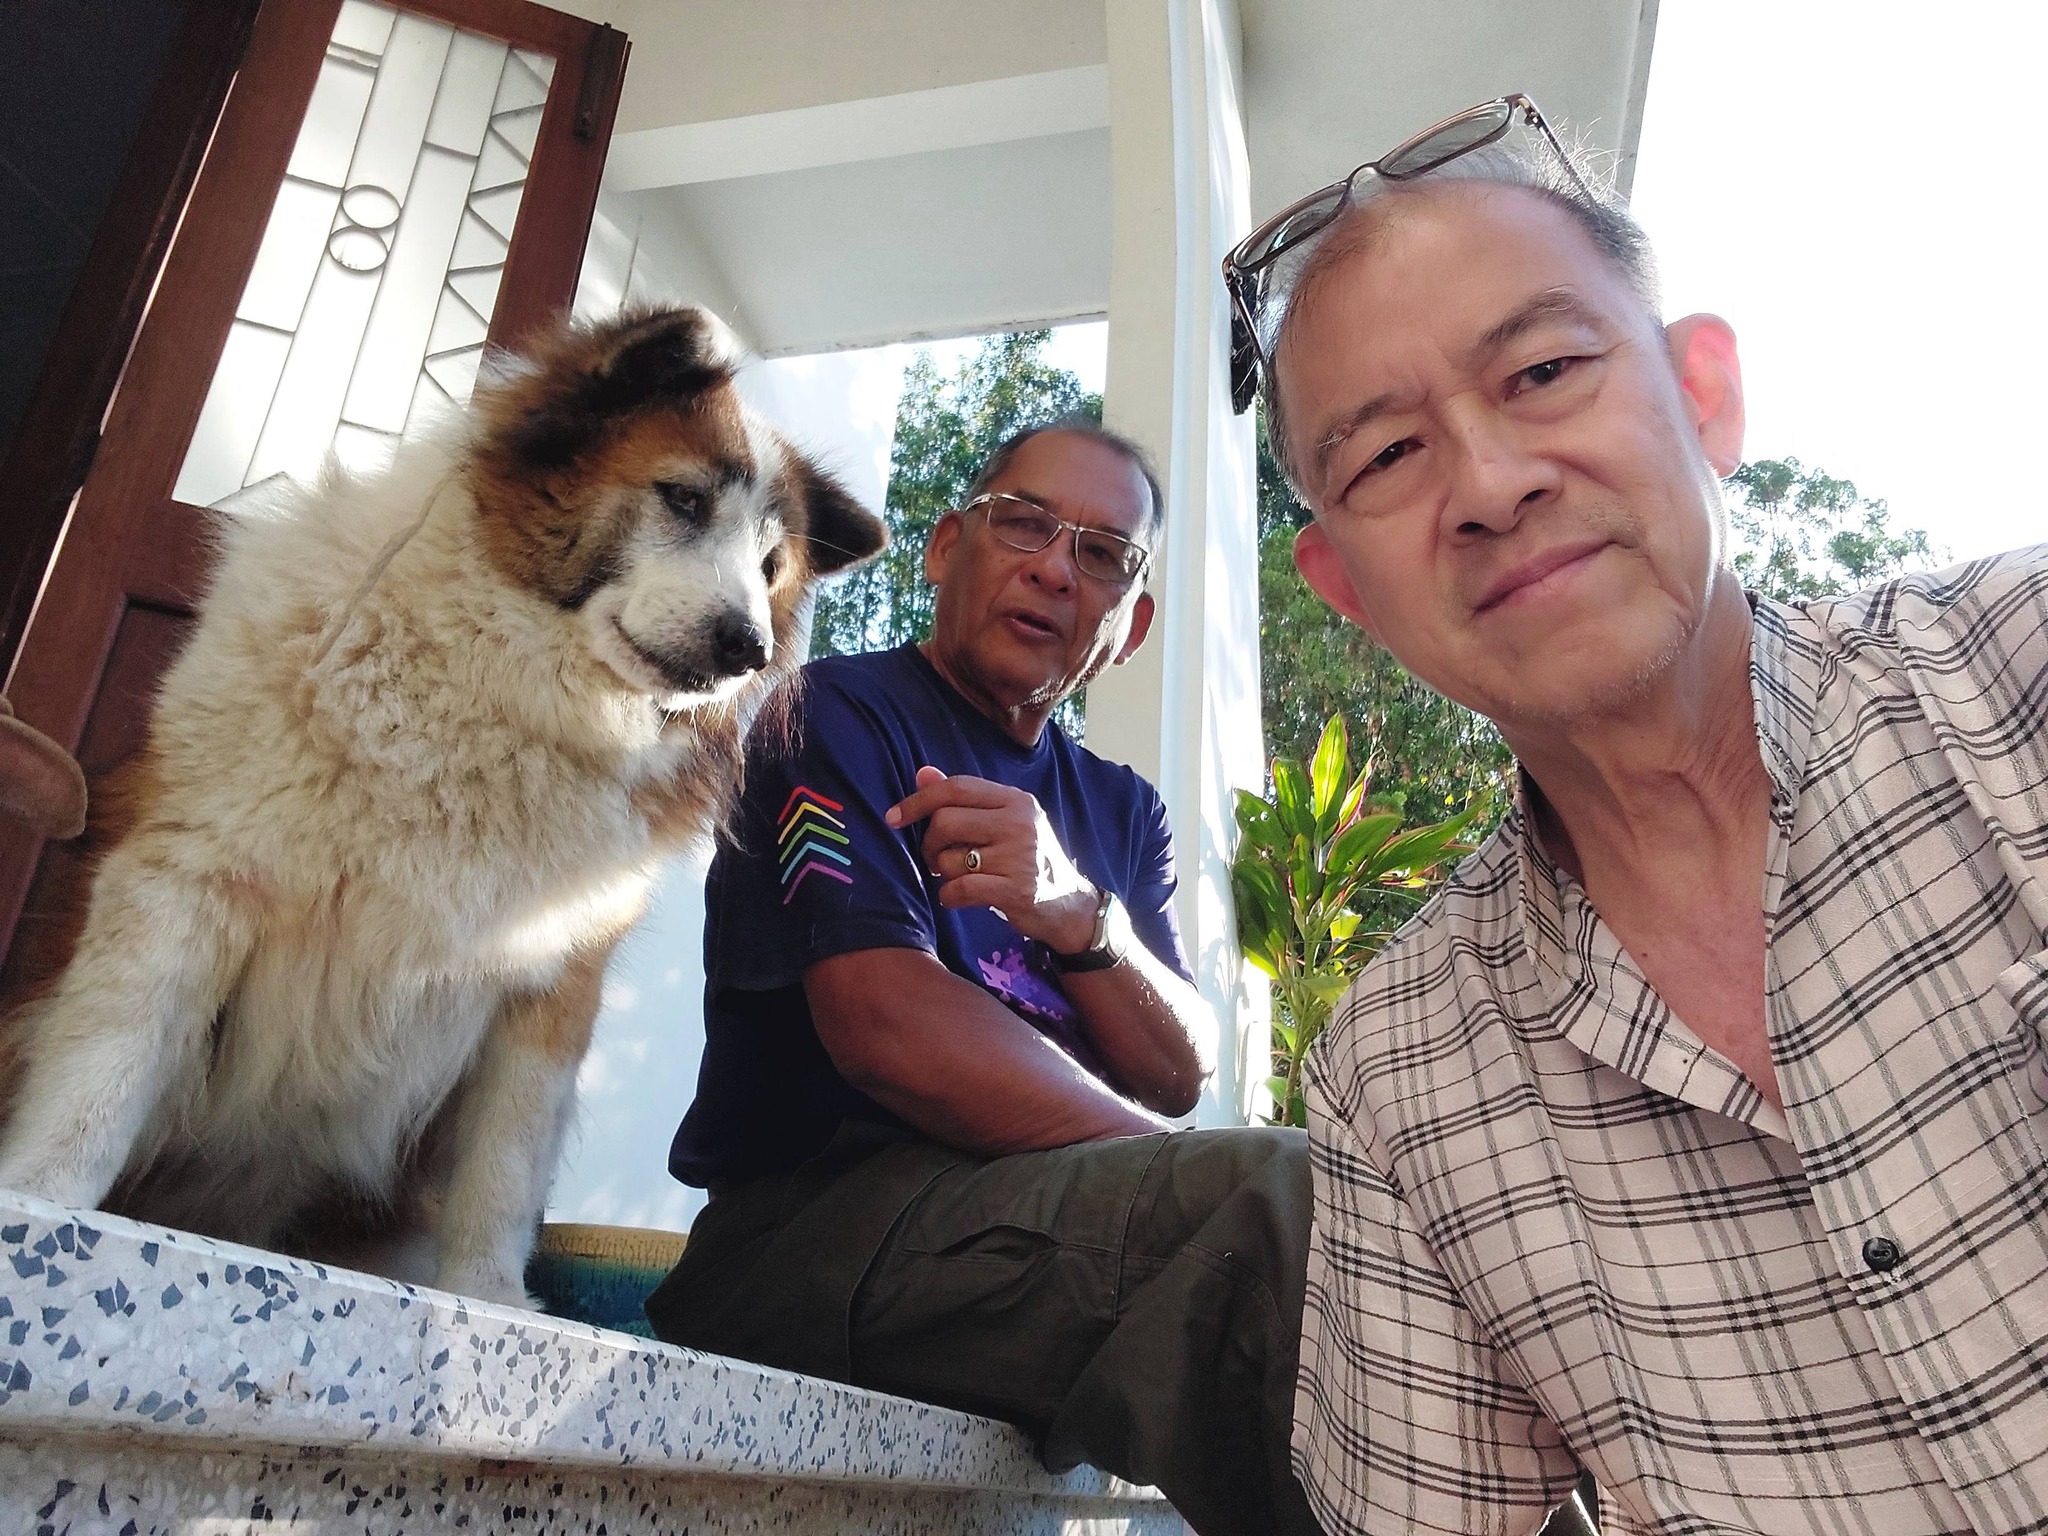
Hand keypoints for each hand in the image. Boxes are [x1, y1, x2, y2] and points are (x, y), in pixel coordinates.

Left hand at [886, 767, 1098, 952]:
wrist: (1071, 905)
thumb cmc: (1029, 860)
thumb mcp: (1005, 822)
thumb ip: (966, 800)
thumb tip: (922, 774)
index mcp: (1015, 800)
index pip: (957, 788)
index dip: (918, 801)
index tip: (893, 817)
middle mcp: (1020, 823)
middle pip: (945, 822)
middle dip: (929, 845)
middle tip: (936, 859)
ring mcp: (1020, 857)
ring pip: (949, 860)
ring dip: (944, 874)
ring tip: (961, 878)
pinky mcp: (1017, 891)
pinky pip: (959, 889)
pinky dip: (949, 896)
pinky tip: (960, 897)